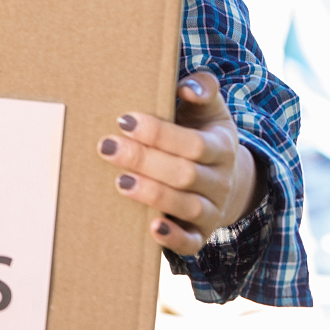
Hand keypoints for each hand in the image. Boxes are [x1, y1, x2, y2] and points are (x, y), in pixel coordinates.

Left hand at [96, 71, 261, 256]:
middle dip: (144, 160)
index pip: (194, 143)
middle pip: (184, 174)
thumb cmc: (201, 131)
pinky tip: (152, 227)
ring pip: (187, 206)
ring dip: (152, 194)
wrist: (221, 176)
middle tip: (107, 146)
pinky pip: (192, 242)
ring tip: (120, 181)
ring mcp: (212, 210)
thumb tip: (188, 88)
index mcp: (221, 147)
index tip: (124, 120)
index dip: (160, 133)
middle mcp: (220, 181)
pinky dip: (174, 237)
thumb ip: (202, 89)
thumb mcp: (209, 108)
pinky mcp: (201, 234)